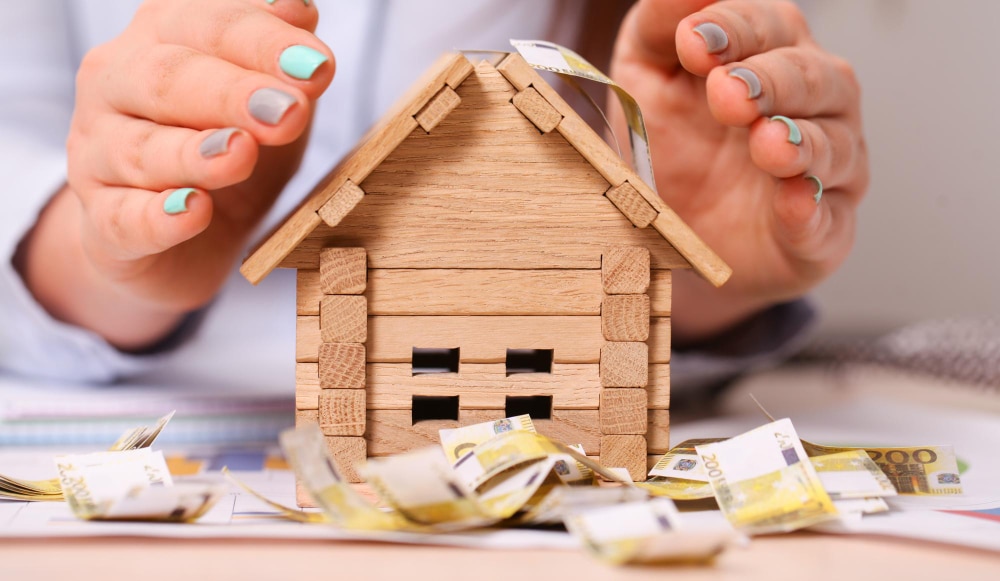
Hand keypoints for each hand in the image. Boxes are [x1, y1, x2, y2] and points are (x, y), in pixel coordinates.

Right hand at [18, 0, 333, 349]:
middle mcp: (117, 85)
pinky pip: (123, 219)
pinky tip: (194, 211)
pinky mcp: (103, 224)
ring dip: (193, 153)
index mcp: (162, 37)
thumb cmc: (233, 149)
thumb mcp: (273, 100)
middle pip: (166, 78)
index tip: (319, 66)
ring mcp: (99, 157)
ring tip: (240, 155)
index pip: (209, 24)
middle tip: (288, 112)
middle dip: (231, 93)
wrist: (184, 239)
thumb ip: (284, 61)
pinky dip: (159, 216)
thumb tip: (299, 8)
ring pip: (139, 150)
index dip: (264, 42)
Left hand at [610, 0, 868, 344]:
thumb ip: (659, 25)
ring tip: (766, 143)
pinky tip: (793, 201)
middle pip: (812, 78)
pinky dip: (812, 211)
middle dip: (769, 82)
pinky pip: (827, 220)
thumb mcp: (645, 77)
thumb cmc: (669, 143)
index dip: (733, 30)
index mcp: (772, 54)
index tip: (692, 44)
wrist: (670, 231)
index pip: (768, 26)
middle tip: (726, 94)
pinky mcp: (821, 230)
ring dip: (801, 143)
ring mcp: (825, 169)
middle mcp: (813, 103)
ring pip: (834, 145)